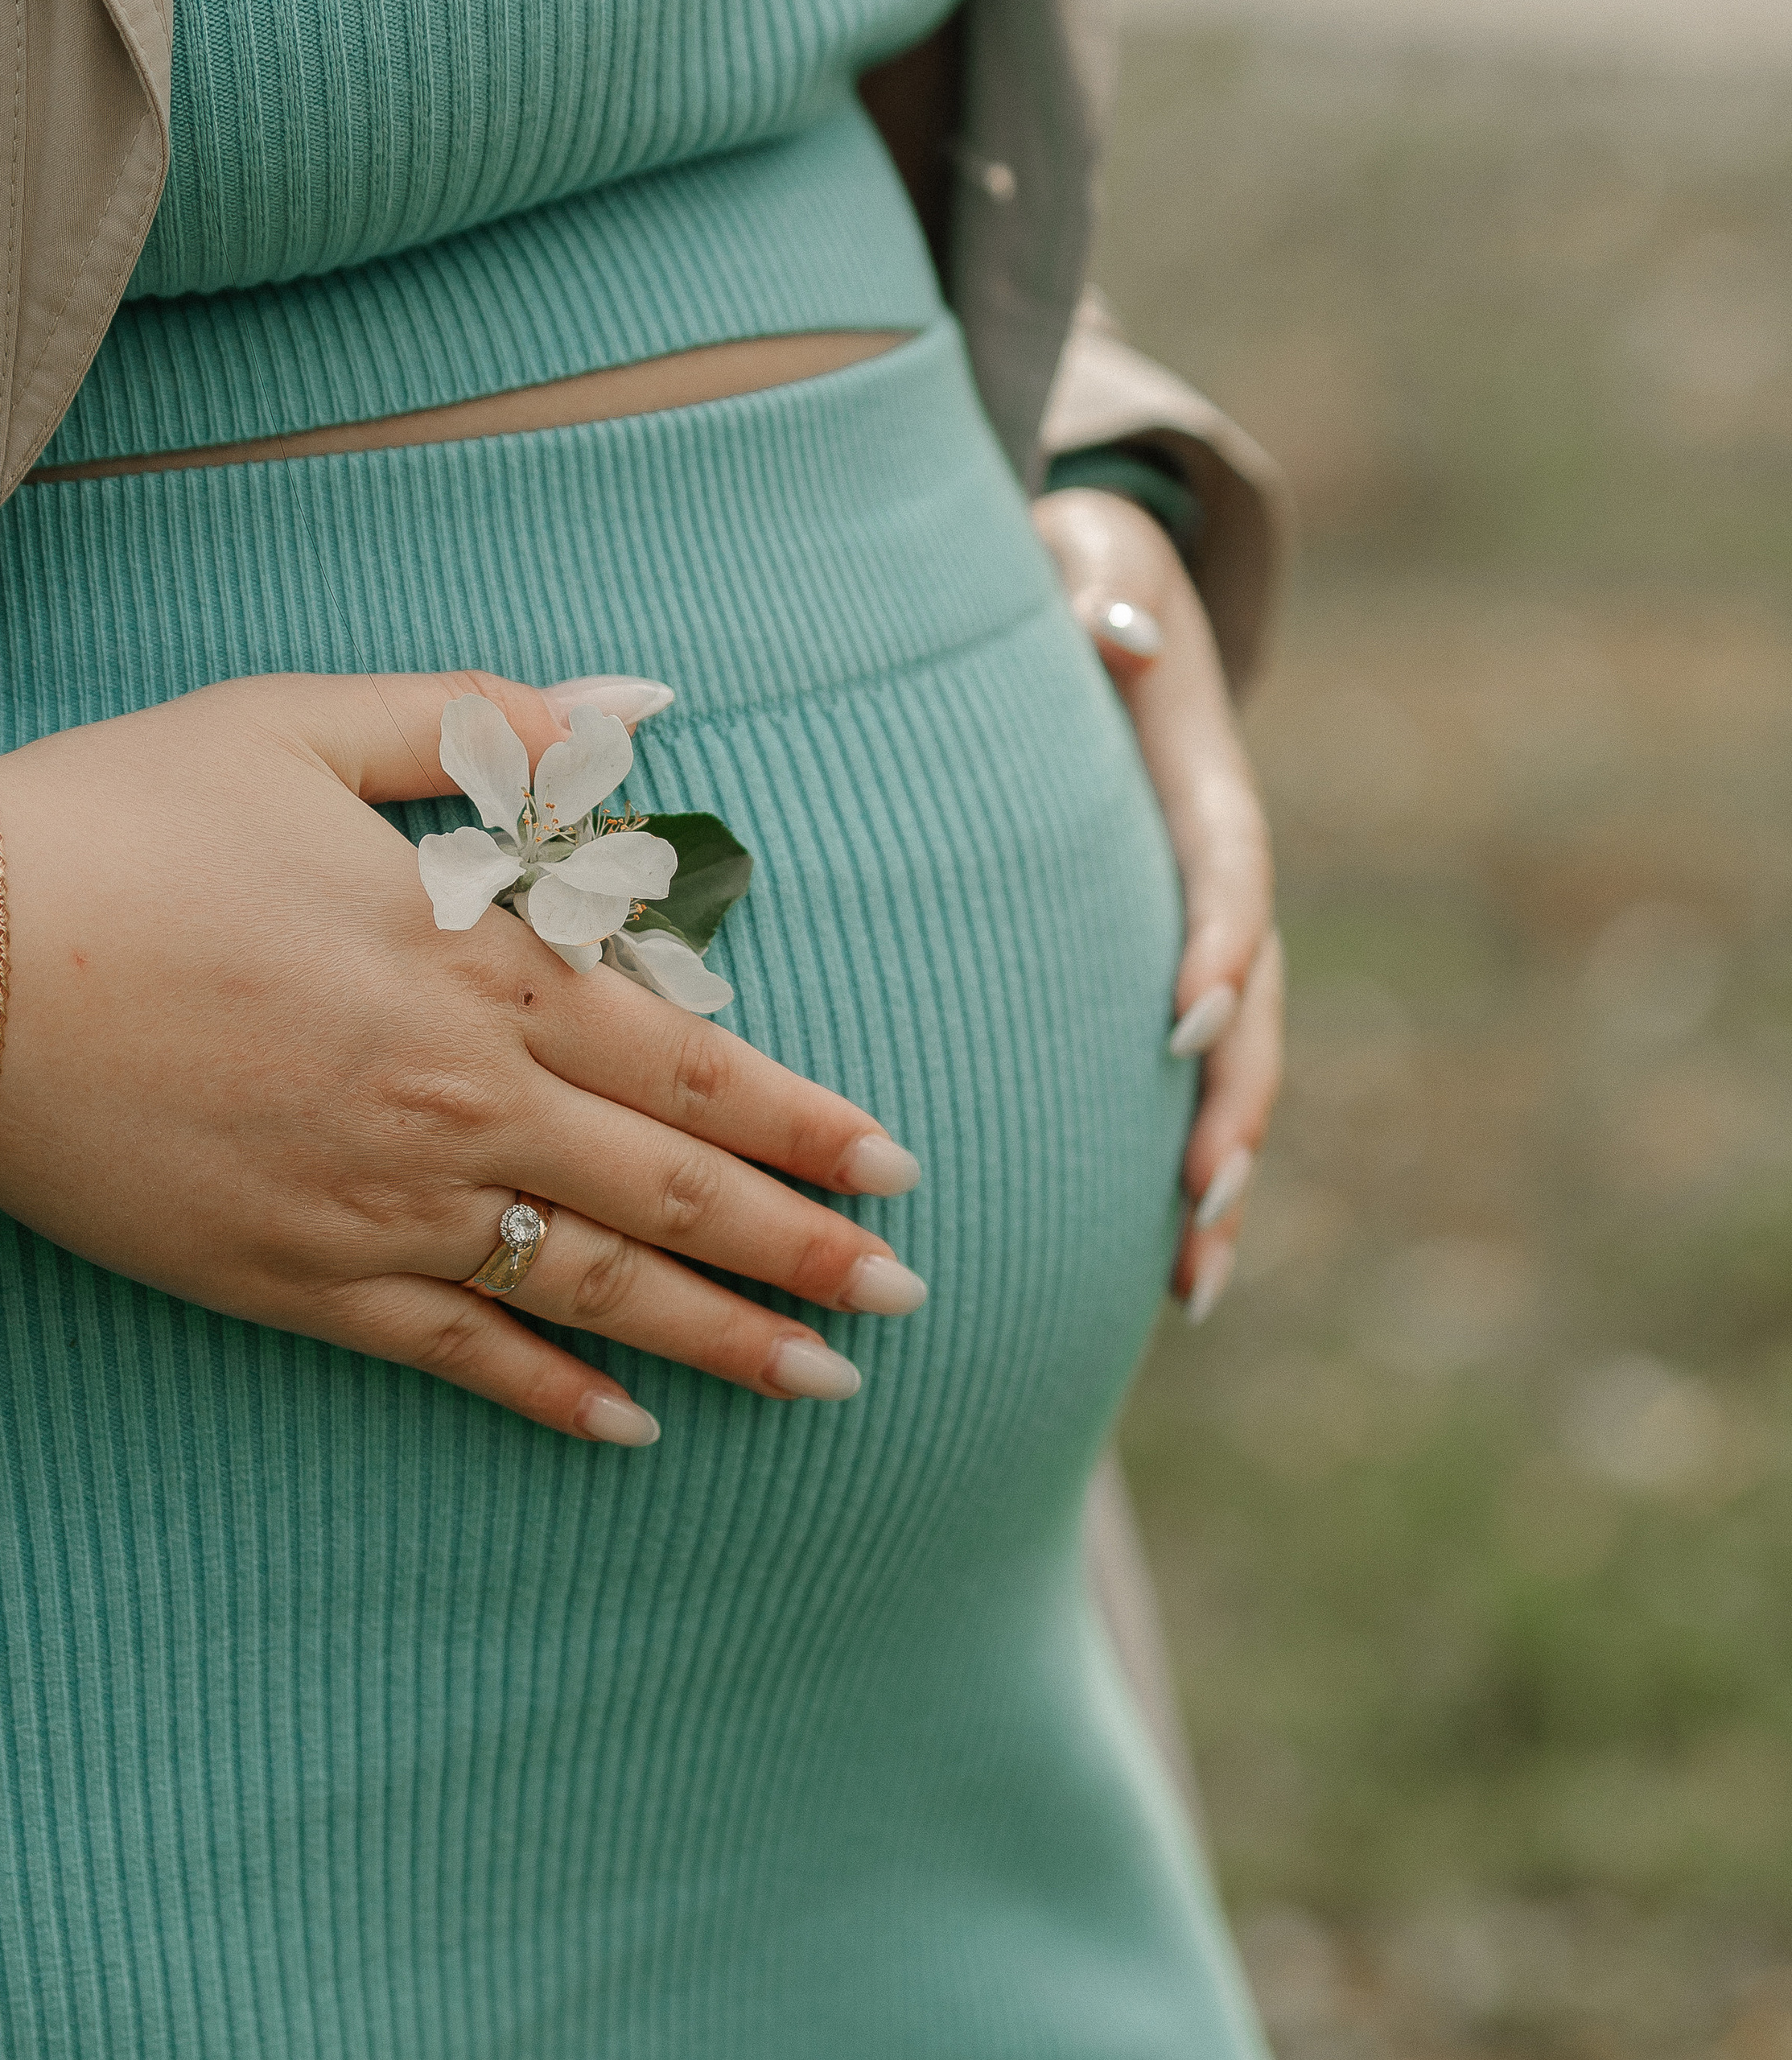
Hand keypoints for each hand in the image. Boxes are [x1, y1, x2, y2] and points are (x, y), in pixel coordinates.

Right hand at [0, 672, 926, 1443]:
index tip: (896, 1170)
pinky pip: (455, 1355)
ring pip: (593, 1290)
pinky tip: (629, 1431)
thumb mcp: (309, 724)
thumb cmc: (131, 824)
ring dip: (722, 1338)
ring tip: (826, 1382)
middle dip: (803, 1249)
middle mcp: (461, 1101)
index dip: (804, 1124)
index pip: (692, 1065)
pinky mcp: (300, 1279)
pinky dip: (549, 1397)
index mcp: (480, 968)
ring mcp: (386, 1205)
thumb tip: (622, 714)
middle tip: (904, 1296)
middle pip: (673, 1195)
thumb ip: (480, 727)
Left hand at [1032, 486, 1283, 1322]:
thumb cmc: (1076, 586)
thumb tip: (1123, 637)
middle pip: (1252, 1001)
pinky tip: (1172, 1271)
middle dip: (1233, 1101)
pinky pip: (1183, 1083)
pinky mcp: (1158, 978)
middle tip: (1203, 1197)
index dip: (1219, 946)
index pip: (1225, 871)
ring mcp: (1195, 937)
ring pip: (1233, 1068)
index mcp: (1201, 781)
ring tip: (1199, 1282)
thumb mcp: (1086, 562)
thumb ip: (1101, 593)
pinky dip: (1183, 1173)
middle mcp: (1214, 875)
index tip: (1183, 1026)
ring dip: (1223, 1173)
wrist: (1101, 608)